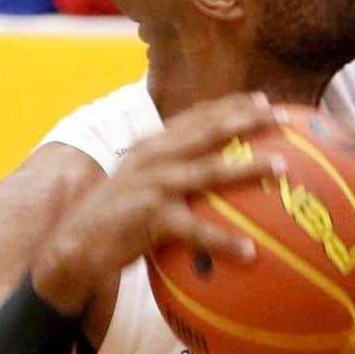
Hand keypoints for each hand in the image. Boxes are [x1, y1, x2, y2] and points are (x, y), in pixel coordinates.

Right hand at [32, 94, 285, 315]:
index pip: (196, 118)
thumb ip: (173, 182)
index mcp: (153, 148)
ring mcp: (152, 184)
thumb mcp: (141, 191)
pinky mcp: (150, 216)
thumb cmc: (114, 224)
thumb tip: (214, 192)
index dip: (230, 106)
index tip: (264, 101)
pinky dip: (223, 240)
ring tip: (283, 168)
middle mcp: (154, 157)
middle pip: (209, 131)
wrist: (71, 249)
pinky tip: (250, 253)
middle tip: (283, 119)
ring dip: (248, 167)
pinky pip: (196, 229)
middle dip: (247, 120)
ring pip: (210, 170)